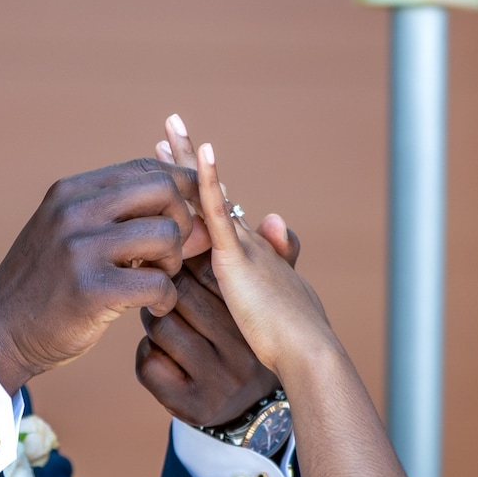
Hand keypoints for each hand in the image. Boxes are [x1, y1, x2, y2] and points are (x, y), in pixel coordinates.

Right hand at [0, 160, 201, 394]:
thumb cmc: (47, 284)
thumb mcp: (70, 234)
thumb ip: (123, 218)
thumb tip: (200, 214)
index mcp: (70, 191)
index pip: (144, 168)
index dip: (181, 187)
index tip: (191, 215)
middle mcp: (74, 211)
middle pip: (163, 191)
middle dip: (183, 221)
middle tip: (170, 253)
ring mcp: (80, 249)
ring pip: (166, 235)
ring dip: (174, 262)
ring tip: (157, 280)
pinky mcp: (91, 290)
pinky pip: (158, 283)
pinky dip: (166, 298)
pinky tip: (154, 307)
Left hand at [191, 139, 335, 375]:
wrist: (306, 352)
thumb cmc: (294, 335)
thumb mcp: (279, 295)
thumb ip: (273, 261)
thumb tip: (275, 219)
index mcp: (250, 255)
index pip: (219, 212)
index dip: (202, 184)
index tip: (185, 160)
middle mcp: (247, 242)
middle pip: (211, 192)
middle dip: (189, 161)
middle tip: (171, 125)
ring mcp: (243, 246)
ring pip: (207, 195)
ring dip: (189, 159)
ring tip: (172, 124)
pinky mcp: (237, 258)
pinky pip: (218, 214)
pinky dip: (210, 181)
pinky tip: (202, 152)